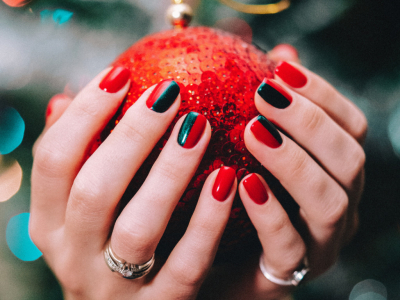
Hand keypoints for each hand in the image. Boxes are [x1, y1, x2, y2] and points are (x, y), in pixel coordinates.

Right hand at [30, 67, 238, 299]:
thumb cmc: (104, 242)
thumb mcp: (80, 206)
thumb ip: (75, 158)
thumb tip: (65, 100)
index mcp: (50, 225)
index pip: (52, 160)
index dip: (84, 114)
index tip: (119, 73)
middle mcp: (74, 257)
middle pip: (94, 190)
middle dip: (131, 136)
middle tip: (167, 94)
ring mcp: (116, 287)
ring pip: (139, 228)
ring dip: (169, 173)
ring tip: (198, 127)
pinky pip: (187, 264)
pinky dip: (207, 221)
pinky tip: (227, 179)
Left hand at [199, 48, 366, 298]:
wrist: (219, 265)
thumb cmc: (238, 197)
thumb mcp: (251, 148)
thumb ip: (271, 106)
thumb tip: (280, 54)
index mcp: (336, 174)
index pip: (351, 128)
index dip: (323, 95)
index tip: (283, 69)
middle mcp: (340, 207)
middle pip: (350, 160)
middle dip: (310, 122)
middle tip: (265, 95)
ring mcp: (320, 244)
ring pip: (330, 203)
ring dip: (294, 162)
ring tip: (254, 132)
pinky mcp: (288, 273)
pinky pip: (289, 246)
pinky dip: (270, 213)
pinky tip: (245, 184)